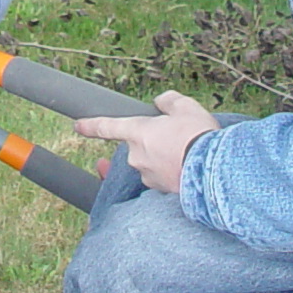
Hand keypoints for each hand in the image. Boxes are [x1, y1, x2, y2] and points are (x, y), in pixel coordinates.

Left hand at [77, 90, 219, 195]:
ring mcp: (147, 175)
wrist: (214, 172)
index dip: (91, 125)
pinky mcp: (160, 191)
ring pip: (150, 162)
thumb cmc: (199, 137)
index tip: (78, 125)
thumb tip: (161, 102)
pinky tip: (189, 167)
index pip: (108, 127)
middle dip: (153, 141)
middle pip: (138, 145)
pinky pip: (161, 177)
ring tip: (189, 152)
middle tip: (178, 136)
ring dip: (163, 158)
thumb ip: (169, 101)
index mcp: (138, 132)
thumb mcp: (187, 107)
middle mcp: (137, 156)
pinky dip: (171, 172)